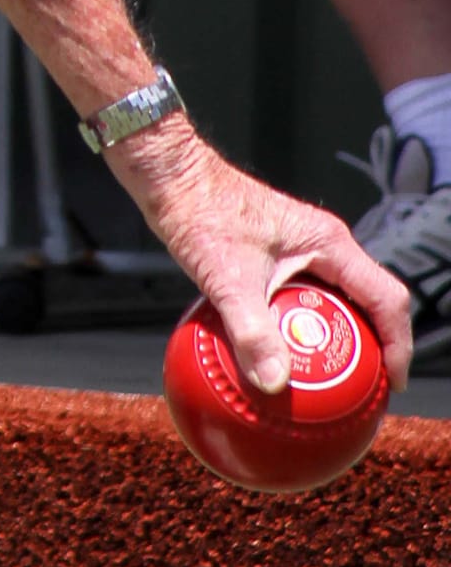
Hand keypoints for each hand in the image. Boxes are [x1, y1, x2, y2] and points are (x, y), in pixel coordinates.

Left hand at [117, 123, 412, 392]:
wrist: (169, 175)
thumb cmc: (200, 211)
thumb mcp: (227, 278)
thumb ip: (252, 332)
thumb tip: (274, 382)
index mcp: (329, 244)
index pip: (387, 298)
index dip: (398, 343)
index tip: (392, 383)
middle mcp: (323, 244)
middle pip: (369, 300)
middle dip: (374, 346)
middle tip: (366, 390)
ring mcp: (300, 248)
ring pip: (337, 298)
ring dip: (338, 337)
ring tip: (329, 381)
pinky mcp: (275, 254)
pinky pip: (305, 296)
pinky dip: (303, 326)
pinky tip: (279, 353)